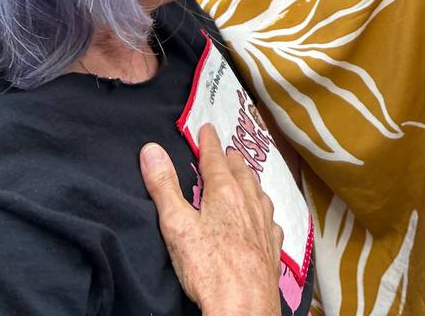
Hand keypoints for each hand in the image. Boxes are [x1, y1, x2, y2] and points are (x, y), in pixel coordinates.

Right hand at [141, 124, 282, 315]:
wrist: (243, 306)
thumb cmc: (208, 267)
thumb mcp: (176, 225)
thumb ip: (164, 186)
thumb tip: (151, 149)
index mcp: (225, 193)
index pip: (215, 158)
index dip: (209, 141)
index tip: (207, 127)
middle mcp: (250, 203)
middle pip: (241, 172)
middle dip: (231, 158)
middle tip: (225, 150)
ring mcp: (265, 225)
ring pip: (259, 192)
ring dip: (250, 180)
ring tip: (245, 175)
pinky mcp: (272, 247)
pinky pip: (270, 219)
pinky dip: (264, 209)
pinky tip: (264, 216)